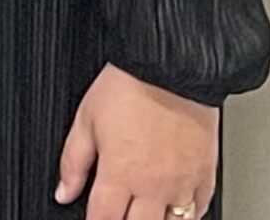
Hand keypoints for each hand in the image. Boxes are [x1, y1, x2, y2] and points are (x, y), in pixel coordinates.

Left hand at [55, 63, 219, 218]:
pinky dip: (188, 213)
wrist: (171, 66)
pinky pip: (200, 208)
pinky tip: (176, 207)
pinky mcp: (206, 173)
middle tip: (119, 213)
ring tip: (146, 212)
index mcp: (120, 175)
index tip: (95, 218)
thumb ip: (73, 162)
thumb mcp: (86, 120)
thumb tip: (63, 191)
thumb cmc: (129, 86)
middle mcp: (153, 186)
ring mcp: (182, 183)